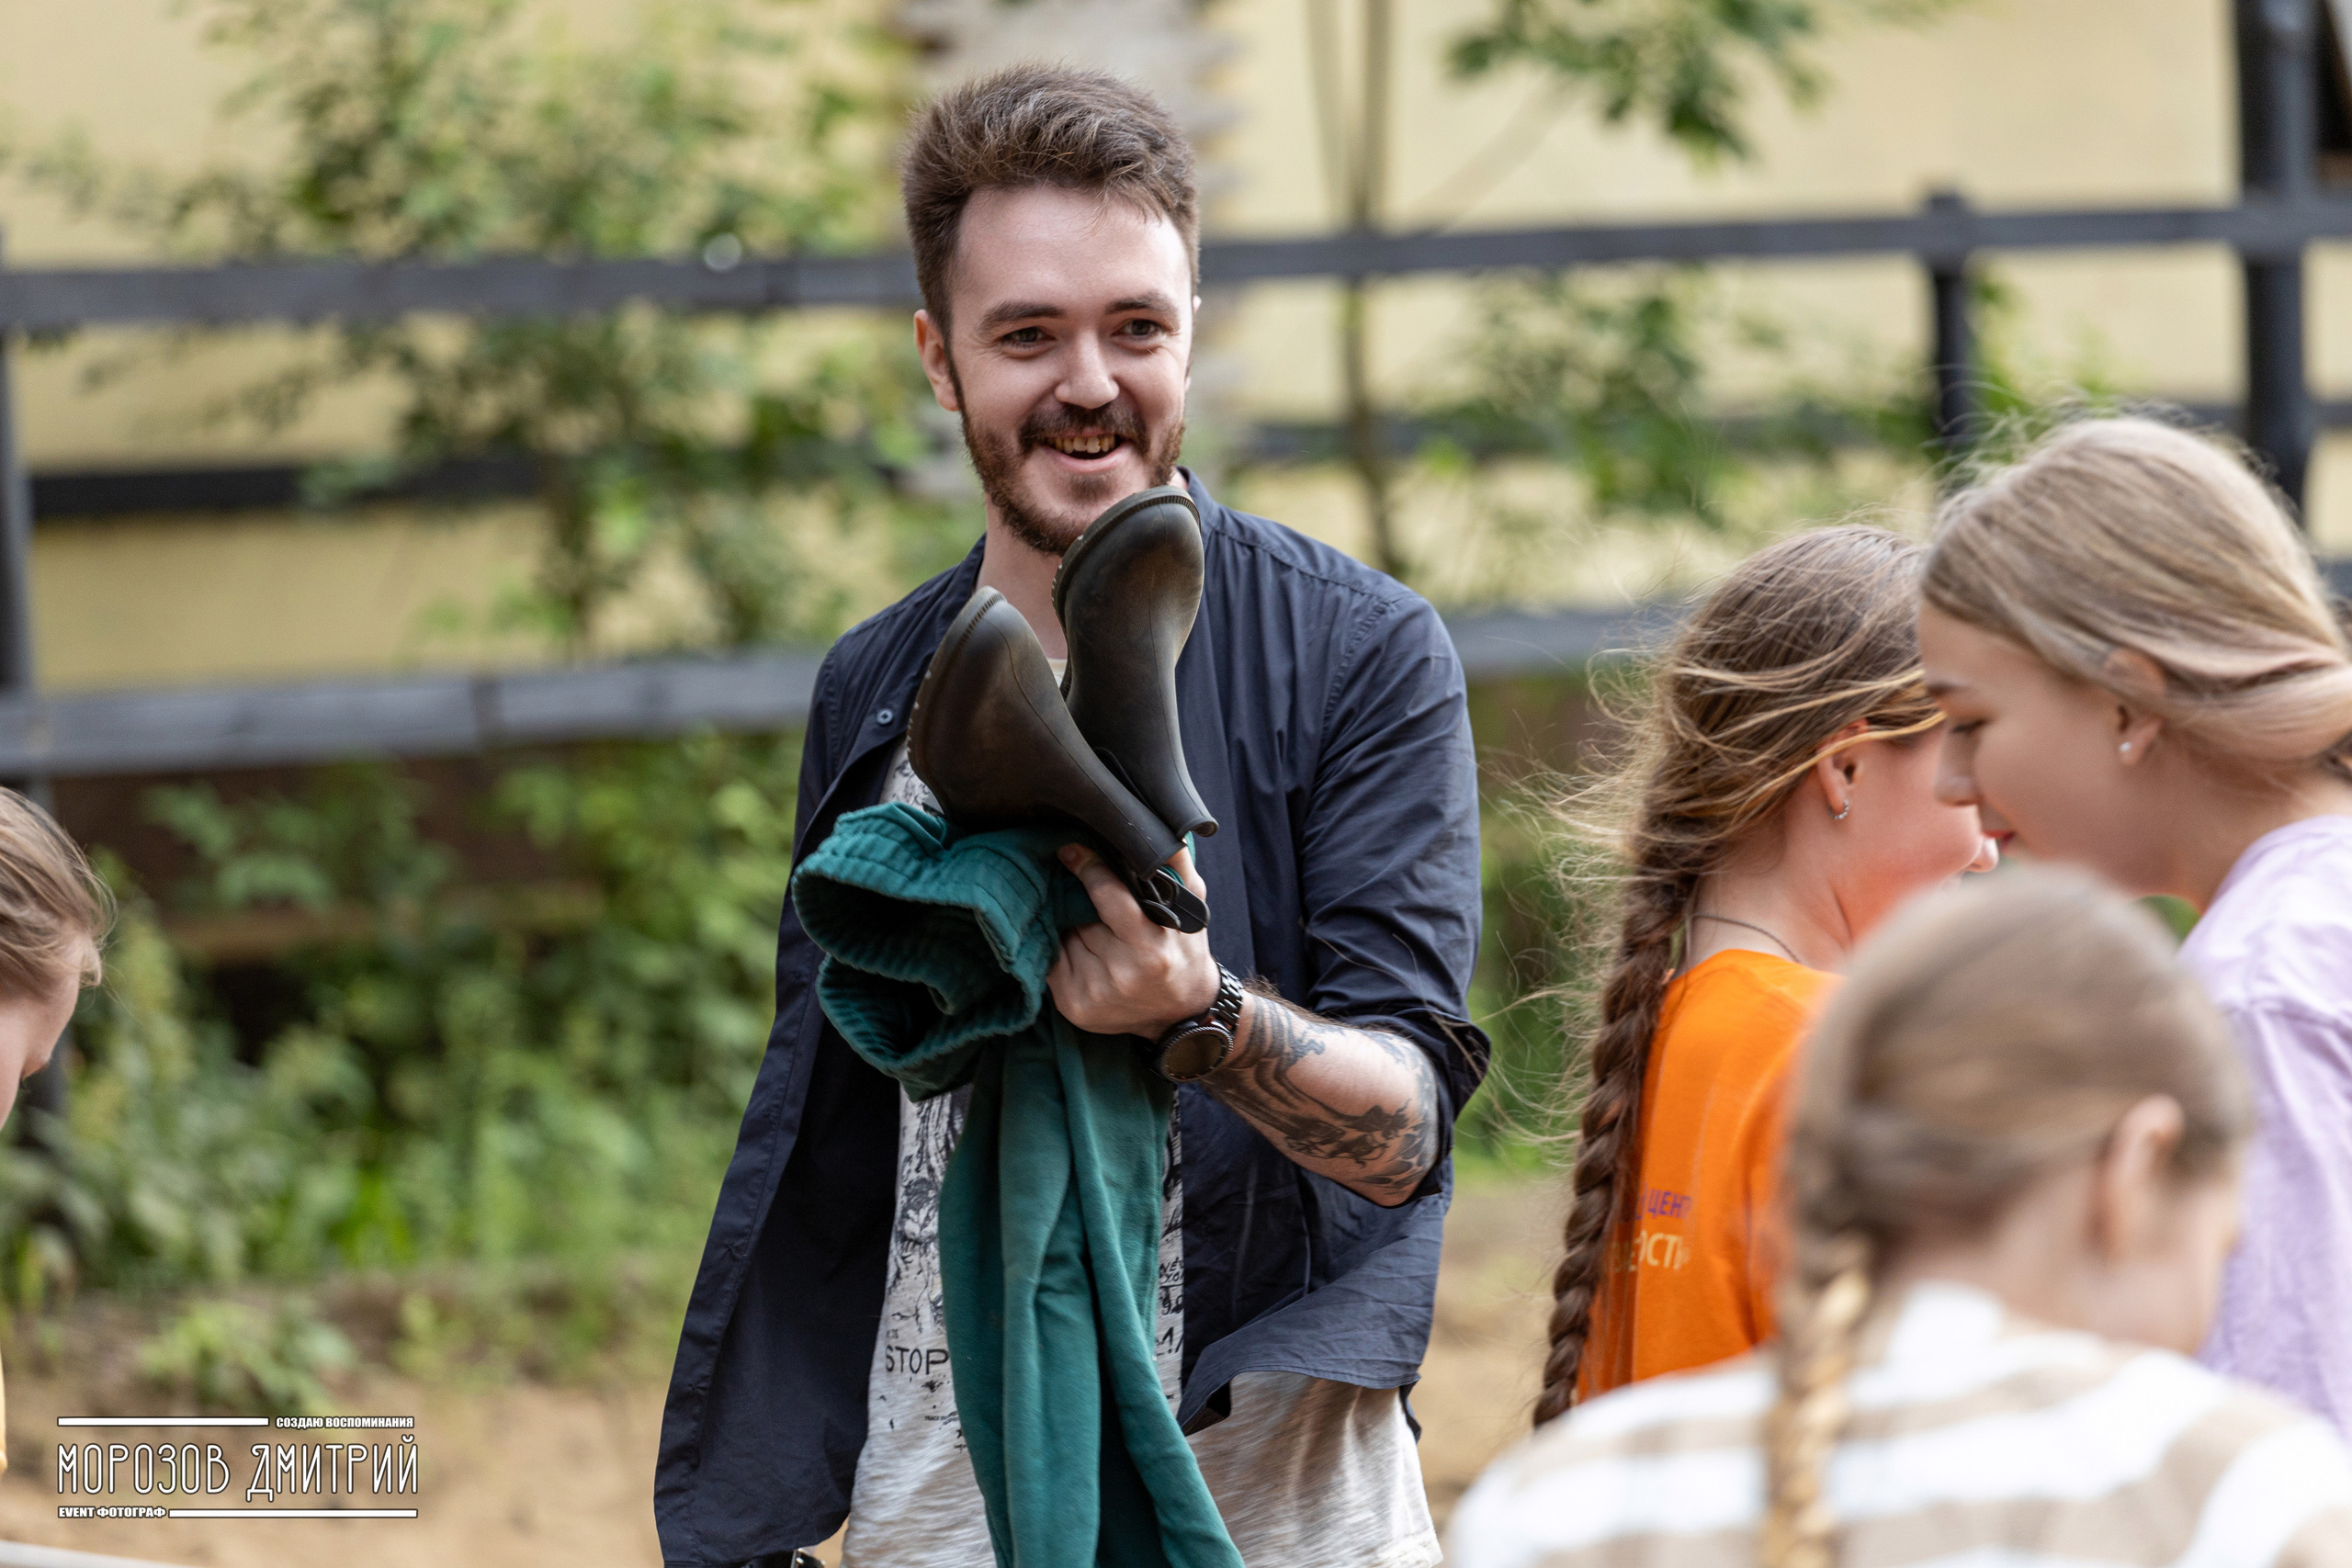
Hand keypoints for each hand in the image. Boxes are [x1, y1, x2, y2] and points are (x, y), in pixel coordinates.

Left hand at [1047, 845, 1219, 1038]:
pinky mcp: (1074, 1006)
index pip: (1109, 899)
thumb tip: (1154, 829)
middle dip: (1079, 899)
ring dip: (1069, 922)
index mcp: (1152, 951)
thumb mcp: (1193, 906)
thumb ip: (1176, 866)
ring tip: (1087, 921)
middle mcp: (1122, 976)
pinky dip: (1061, 946)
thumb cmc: (1184, 950)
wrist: (1180, 1012)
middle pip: (1081, 916)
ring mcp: (1094, 994)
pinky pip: (1053, 960)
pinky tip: (1077, 943)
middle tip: (1081, 886)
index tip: (1072, 849)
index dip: (1089, 869)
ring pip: (1064, 935)